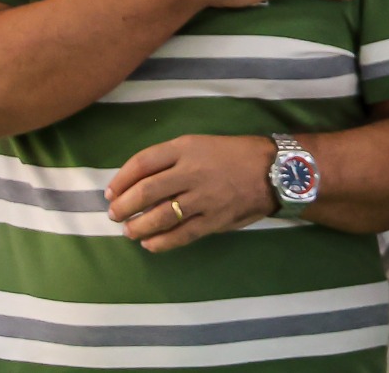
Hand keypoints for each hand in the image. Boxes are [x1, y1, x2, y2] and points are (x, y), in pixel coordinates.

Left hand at [106, 134, 278, 252]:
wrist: (277, 171)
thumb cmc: (237, 155)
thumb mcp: (204, 144)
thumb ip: (173, 160)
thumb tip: (139, 182)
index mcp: (188, 148)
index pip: (142, 162)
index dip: (121, 179)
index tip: (110, 192)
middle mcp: (192, 171)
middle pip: (145, 192)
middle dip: (123, 207)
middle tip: (115, 215)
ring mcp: (203, 198)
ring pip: (158, 216)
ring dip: (137, 227)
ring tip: (130, 231)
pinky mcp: (214, 220)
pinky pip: (180, 235)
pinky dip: (160, 242)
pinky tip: (150, 244)